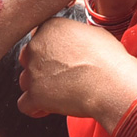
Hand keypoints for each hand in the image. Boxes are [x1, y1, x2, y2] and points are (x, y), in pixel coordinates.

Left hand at [19, 16, 136, 124]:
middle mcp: (37, 46)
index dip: (49, 51)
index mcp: (50, 27)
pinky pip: (24, 104)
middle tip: (59, 77)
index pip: (38, 38)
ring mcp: (33, 71)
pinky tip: (47, 108)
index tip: (59, 60)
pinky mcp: (34, 95)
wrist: (111, 84)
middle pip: (27, 58)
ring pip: (25, 81)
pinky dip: (34, 108)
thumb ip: (73, 35)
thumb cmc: (109, 60)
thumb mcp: (93, 34)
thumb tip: (74, 41)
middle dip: (39, 68)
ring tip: (58, 94)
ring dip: (38, 88)